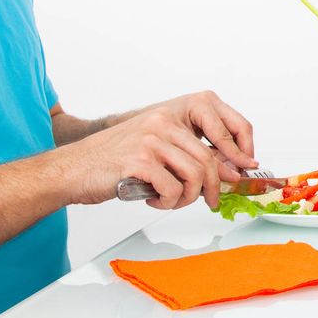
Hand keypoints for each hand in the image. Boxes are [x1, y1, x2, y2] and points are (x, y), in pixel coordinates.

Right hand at [58, 91, 256, 209]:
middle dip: (215, 187)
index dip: (240, 151)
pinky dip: (168, 202)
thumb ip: (189, 154)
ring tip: (172, 201)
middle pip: (209, 160)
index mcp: (173, 114)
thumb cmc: (115, 162)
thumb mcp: (157, 148)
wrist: (73, 169)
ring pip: (195, 175)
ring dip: (187, 198)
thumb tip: (229, 172)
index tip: (244, 171)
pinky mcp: (139, 161)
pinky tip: (154, 200)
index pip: (224, 126)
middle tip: (212, 202)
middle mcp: (164, 121)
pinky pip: (172, 188)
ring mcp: (152, 139)